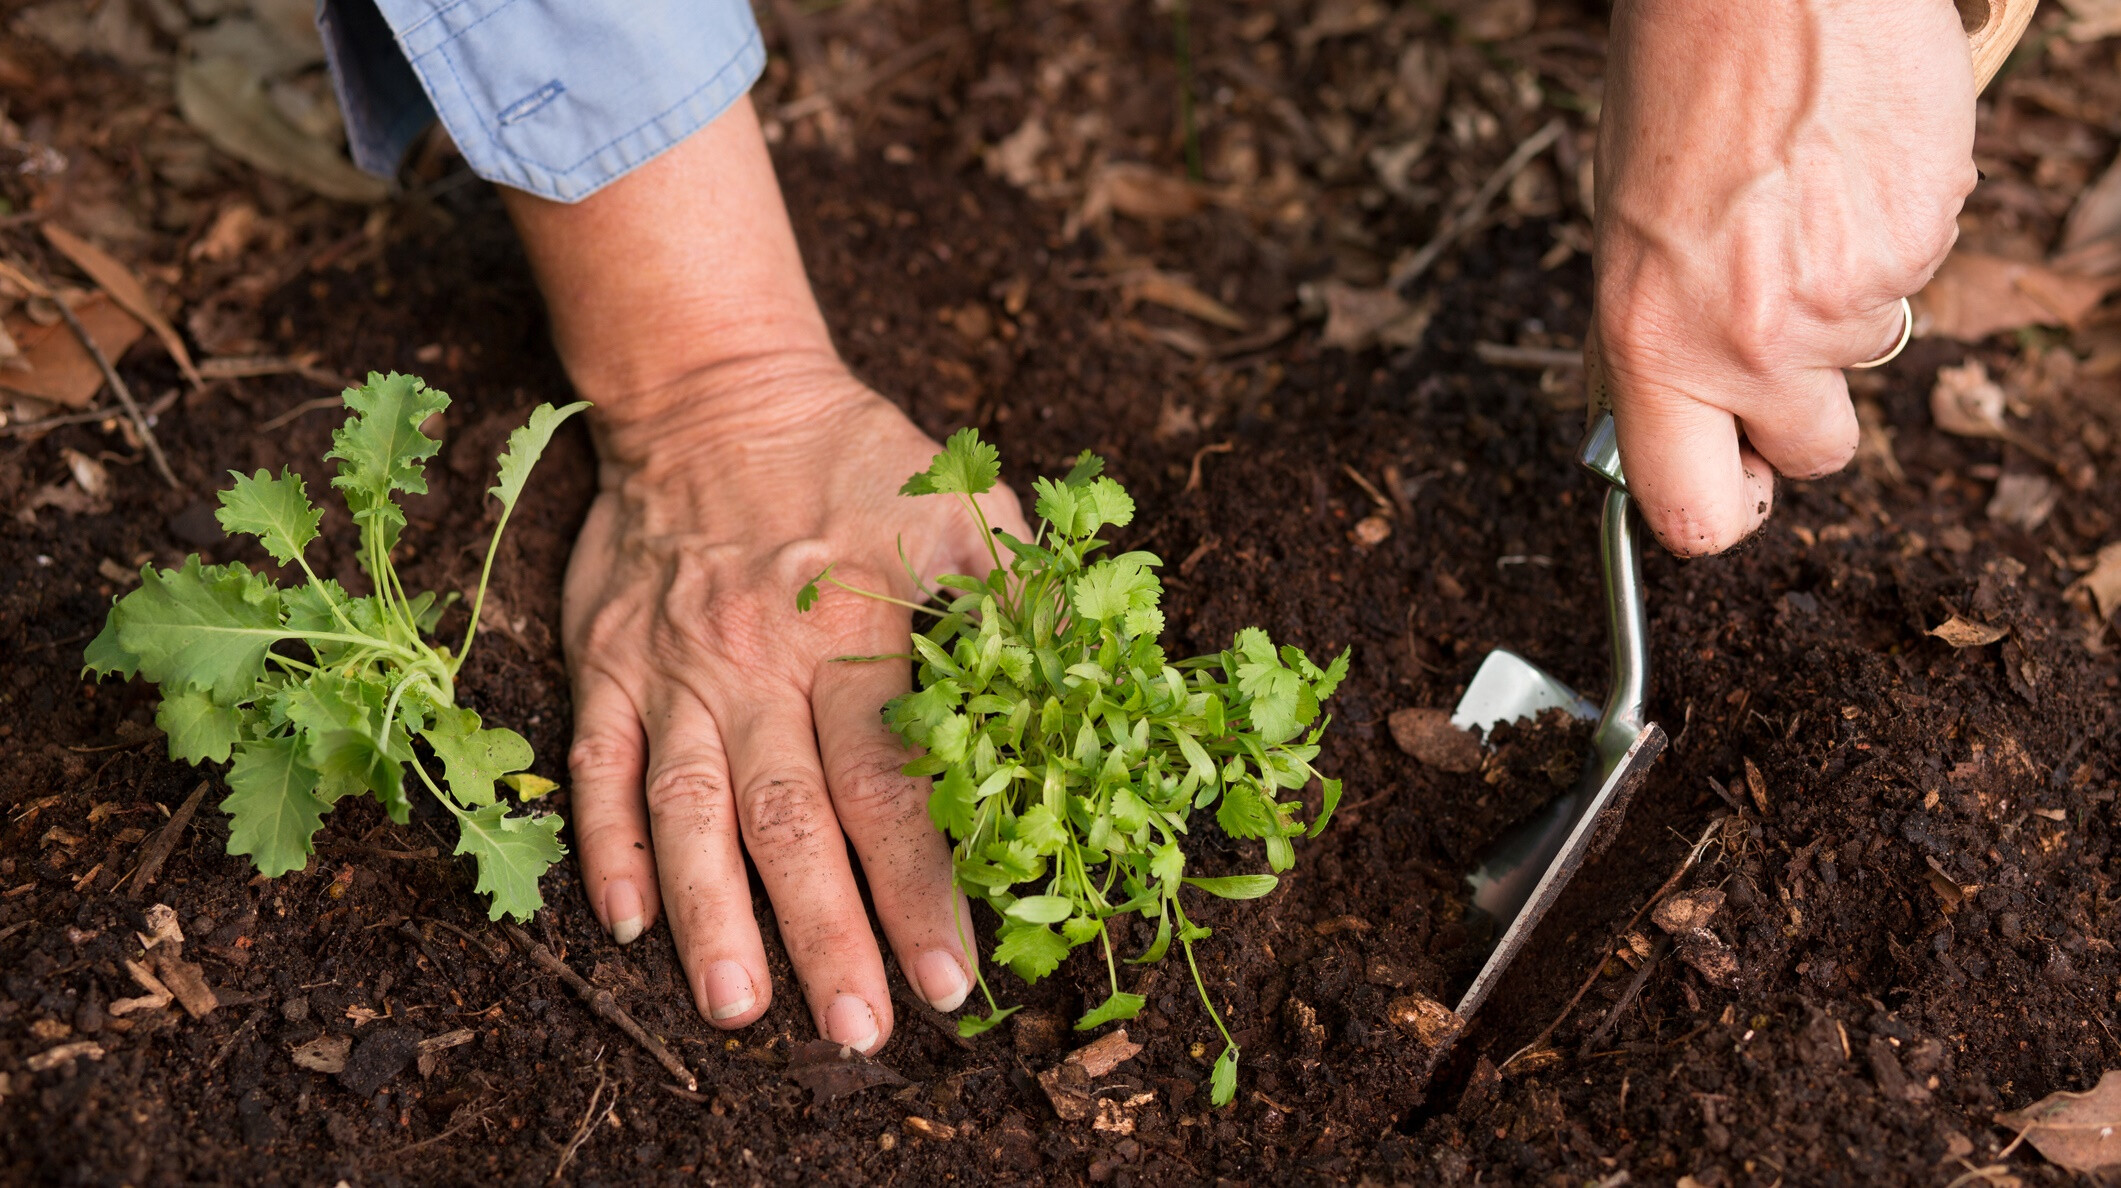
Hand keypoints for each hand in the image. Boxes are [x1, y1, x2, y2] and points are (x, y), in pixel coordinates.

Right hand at [498, 94, 1026, 1050]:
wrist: (714, 385)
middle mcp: (761, 668)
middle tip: (860, 1031)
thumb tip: (1095, 686)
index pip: (895, 787)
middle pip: (796, 820)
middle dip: (830, 932)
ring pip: (689, 809)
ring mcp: (677, 671)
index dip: (925, 887)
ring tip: (742, 1007)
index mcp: (855, 637)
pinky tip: (633, 923)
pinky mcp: (610, 661)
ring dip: (714, 913)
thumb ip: (1018, 597)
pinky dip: (611, 844)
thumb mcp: (959, 503)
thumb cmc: (855, 457)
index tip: (954, 978)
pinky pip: (599, 764)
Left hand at [1591, 0, 1974, 553]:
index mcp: (1653, 344)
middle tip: (1777, 326)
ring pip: (1864, 350)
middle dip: (1802, 409)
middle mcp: (1751, 341)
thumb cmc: (1679, 86)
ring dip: (1841, 296)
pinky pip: (1913, 272)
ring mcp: (1849, 297)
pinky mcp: (1925, 240)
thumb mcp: (1625, 235)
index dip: (1719, 511)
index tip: (1731, 485)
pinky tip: (1848, 165)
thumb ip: (1659, 338)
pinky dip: (1889, 232)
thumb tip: (1680, 411)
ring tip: (1801, 197)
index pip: (1690, 511)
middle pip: (1815, 453)